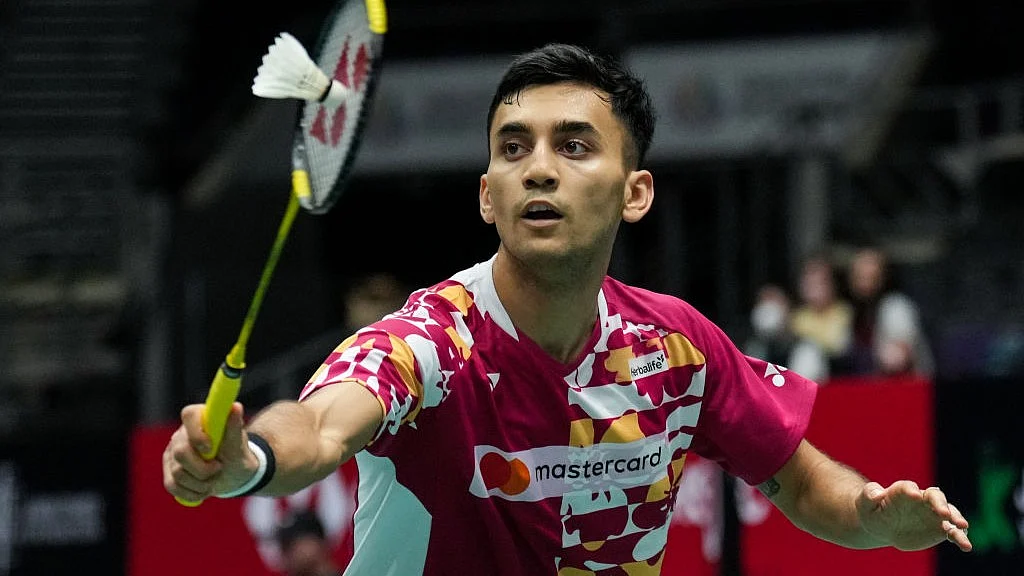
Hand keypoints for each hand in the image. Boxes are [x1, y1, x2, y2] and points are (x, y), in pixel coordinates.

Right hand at [162, 401, 259, 502]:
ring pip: (177, 472)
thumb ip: (234, 426)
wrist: (234, 474)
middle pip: (180, 452)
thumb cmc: (236, 454)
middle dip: (202, 468)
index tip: (210, 449)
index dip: (197, 434)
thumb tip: (235, 406)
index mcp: (200, 419)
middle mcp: (182, 434)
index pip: (189, 415)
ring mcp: (172, 453)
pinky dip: (191, 493)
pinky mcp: (168, 471)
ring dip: (200, 483)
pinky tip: (203, 490)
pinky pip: (172, 486)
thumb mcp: (239, 444)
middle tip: (219, 469)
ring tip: (214, 481)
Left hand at [857, 480, 971, 551]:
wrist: (882, 526)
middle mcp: (922, 499)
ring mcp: (933, 514)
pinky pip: (953, 532)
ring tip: (962, 527)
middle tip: (945, 514)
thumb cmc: (872, 511)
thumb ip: (869, 495)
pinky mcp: (939, 529)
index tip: (914, 495)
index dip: (911, 490)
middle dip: (940, 504)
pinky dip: (960, 538)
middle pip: (935, 497)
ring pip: (950, 513)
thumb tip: (877, 493)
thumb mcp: (865, 503)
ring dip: (957, 519)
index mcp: (902, 490)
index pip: (908, 487)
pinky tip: (966, 546)